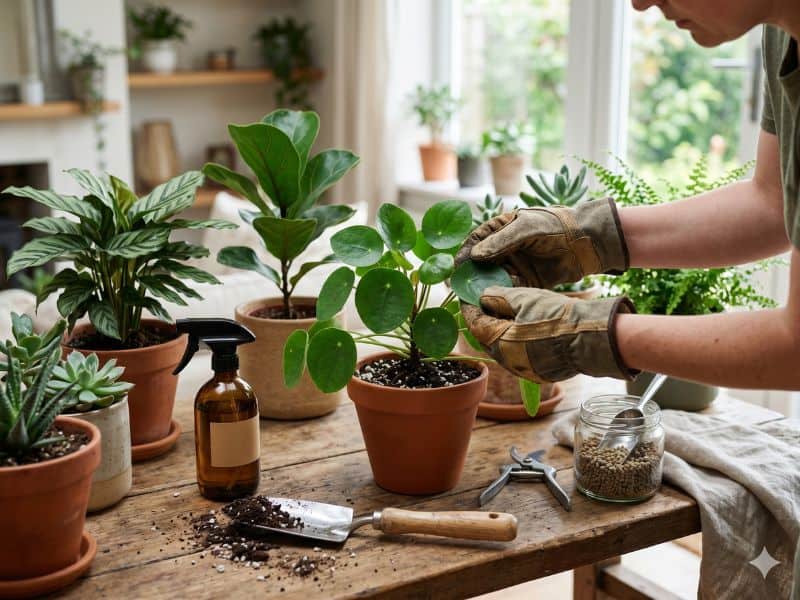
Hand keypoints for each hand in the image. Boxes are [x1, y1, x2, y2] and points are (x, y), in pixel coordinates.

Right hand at [455, 198, 628, 288]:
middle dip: (471, 278)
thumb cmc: (557, 226)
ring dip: (484, 290)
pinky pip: (509, 291)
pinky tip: (495, 306)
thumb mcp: (528, 228)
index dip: (464, 257)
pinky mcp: (527, 282)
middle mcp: (504, 249)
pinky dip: (502, 298)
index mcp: (500, 230)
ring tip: (476, 302)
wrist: (588, 241)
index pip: (475, 243)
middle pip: (480, 265)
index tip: (456, 271)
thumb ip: (502, 241)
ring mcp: (515, 266)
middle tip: (461, 292)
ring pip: (492, 280)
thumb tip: (475, 256)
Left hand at [461, 286, 637, 382]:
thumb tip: (482, 297)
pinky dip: (515, 343)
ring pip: (502, 349)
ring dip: (500, 333)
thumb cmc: (558, 316)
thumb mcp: (525, 298)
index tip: (468, 296)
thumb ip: (498, 297)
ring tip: (506, 314)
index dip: (470, 308)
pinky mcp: (537, 374)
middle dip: (484, 321)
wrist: (592, 338)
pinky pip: (518, 357)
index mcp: (499, 342)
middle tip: (487, 303)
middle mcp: (507, 361)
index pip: (474, 323)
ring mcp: (522, 370)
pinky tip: (524, 329)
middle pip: (486, 338)